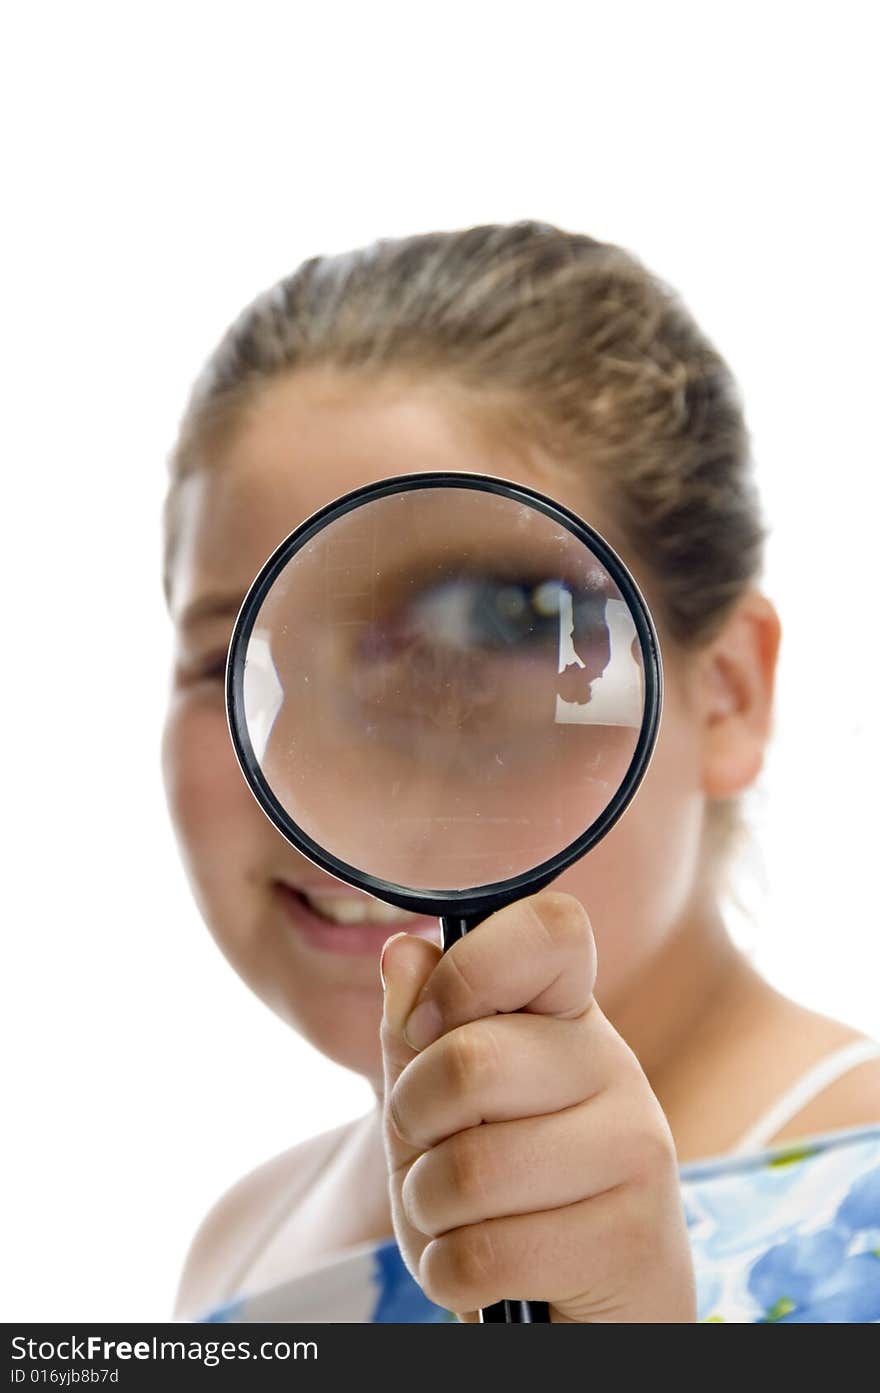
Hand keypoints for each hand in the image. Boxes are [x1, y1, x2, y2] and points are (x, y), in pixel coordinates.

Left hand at [379, 891, 696, 1321]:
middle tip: (433, 1149)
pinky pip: (486, 1254)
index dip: (469, 967)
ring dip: (429, 1211)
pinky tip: (485, 1272)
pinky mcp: (636, 1240)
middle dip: (413, 1122)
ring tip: (462, 1218)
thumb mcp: (438, 1110)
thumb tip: (400, 951)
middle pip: (470, 1062)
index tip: (429, 1024)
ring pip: (470, 1170)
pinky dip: (450, 1274)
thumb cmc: (500, 1195)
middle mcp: (614, 1065)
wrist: (580, 1313)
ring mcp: (637, 1148)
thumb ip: (417, 1031)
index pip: (549, 928)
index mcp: (567, 1014)